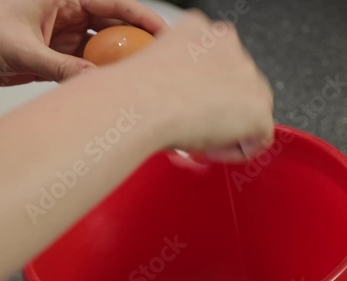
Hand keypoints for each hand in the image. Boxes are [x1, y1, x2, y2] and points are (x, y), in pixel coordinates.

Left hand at [0, 0, 166, 85]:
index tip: (164, 33)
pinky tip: (103, 91)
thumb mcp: (23, 47)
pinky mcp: (50, 60)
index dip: (141, 17)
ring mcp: (59, 39)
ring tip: (131, 83)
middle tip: (153, 64)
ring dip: (111, 66)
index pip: (112, 4)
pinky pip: (79, 70)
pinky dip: (91, 80)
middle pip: (110, 28)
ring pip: (96, 52)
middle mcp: (64, 16)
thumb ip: (59, 67)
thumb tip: (92, 84)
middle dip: (132, 44)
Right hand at [104, 10, 273, 161]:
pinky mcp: (257, 108)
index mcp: (202, 29)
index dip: (204, 89)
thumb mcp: (155, 64)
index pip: (217, 60)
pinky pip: (257, 138)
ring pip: (250, 108)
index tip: (186, 106)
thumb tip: (176, 96)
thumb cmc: (136, 88)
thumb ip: (176, 71)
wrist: (141, 101)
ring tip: (197, 139)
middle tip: (192, 127)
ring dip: (228, 128)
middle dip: (219, 108)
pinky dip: (234, 151)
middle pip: (237, 84)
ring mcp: (247, 75)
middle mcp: (230, 46)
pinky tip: (206, 150)